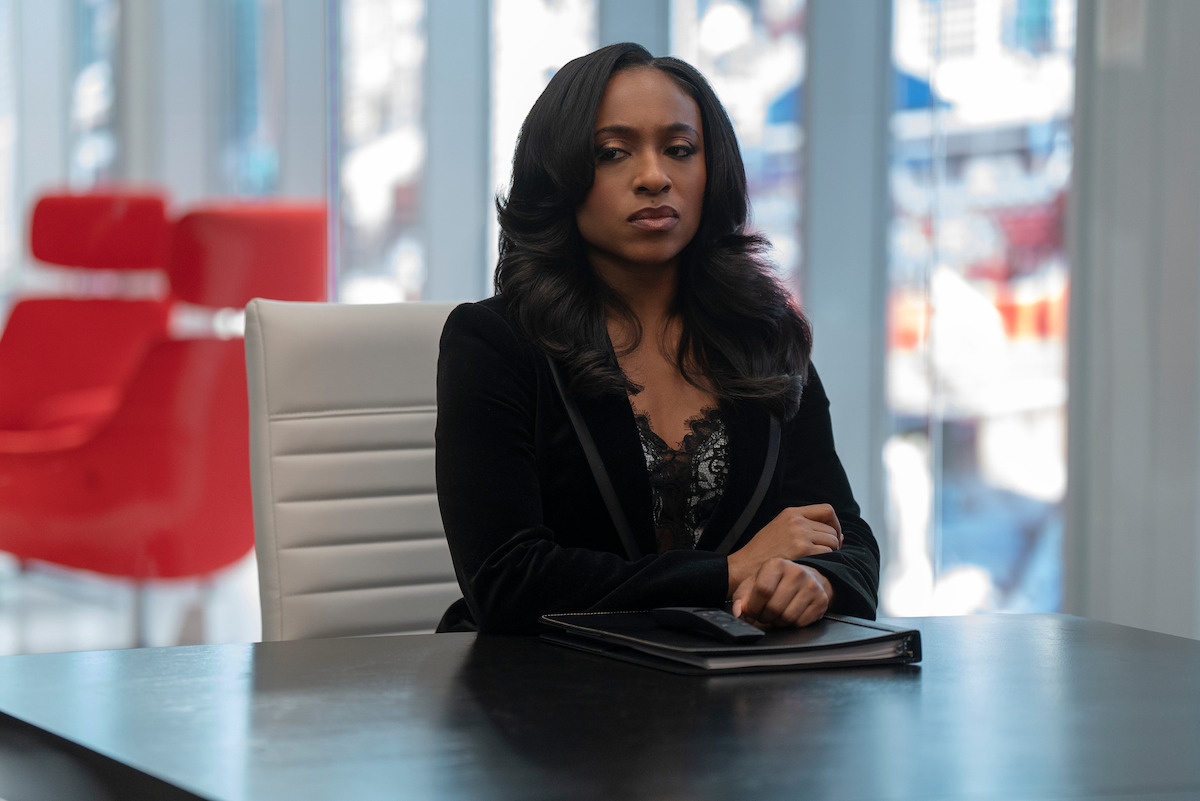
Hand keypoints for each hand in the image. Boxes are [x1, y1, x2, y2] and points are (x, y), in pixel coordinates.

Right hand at [726, 504, 841, 593]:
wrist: (744, 566)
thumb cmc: (762, 553)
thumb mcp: (779, 529)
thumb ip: (804, 527)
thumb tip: (840, 534)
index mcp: (791, 513)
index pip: (827, 510)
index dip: (835, 524)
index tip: (833, 537)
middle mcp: (797, 521)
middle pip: (831, 529)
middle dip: (833, 543)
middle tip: (825, 555)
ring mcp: (800, 535)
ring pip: (832, 541)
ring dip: (830, 553)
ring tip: (817, 561)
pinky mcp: (803, 551)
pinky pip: (828, 553)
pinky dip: (826, 561)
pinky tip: (814, 567)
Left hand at [730, 558, 832, 627]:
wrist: (808, 578)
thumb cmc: (777, 582)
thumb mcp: (755, 583)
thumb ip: (742, 597)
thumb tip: (738, 612)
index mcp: (776, 564)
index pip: (762, 590)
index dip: (753, 607)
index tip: (751, 612)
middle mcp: (796, 572)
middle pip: (774, 607)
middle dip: (765, 617)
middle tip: (764, 615)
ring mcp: (811, 586)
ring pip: (788, 617)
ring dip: (778, 622)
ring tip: (776, 615)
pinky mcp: (821, 600)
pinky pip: (801, 623)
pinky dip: (792, 624)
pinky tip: (790, 615)